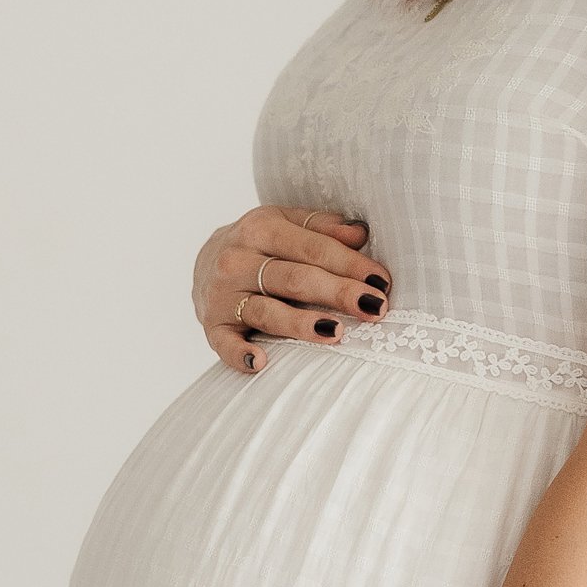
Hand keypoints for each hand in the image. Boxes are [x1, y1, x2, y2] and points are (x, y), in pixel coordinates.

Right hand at [192, 206, 392, 374]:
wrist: (204, 261)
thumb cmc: (262, 245)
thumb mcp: (287, 223)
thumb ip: (323, 227)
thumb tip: (361, 234)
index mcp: (261, 228)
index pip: (314, 248)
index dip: (350, 265)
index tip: (382, 282)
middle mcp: (238, 259)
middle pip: (295, 278)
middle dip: (338, 293)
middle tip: (375, 308)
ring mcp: (223, 295)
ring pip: (267, 311)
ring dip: (301, 324)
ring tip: (336, 333)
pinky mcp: (212, 326)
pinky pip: (224, 343)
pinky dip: (240, 355)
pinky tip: (261, 363)